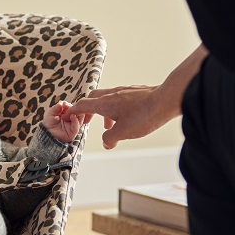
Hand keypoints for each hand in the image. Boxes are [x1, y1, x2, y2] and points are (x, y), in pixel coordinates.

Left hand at [43, 100, 88, 143]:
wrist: (45, 134)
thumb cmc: (48, 125)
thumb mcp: (51, 114)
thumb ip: (56, 108)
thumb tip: (62, 102)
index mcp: (67, 116)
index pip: (73, 109)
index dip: (70, 106)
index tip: (65, 104)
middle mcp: (71, 121)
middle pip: (78, 113)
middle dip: (74, 109)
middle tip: (68, 106)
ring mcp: (73, 127)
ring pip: (80, 119)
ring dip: (76, 114)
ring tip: (71, 110)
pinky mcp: (72, 133)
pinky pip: (76, 127)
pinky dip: (75, 121)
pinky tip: (72, 116)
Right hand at [68, 46, 206, 148]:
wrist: (166, 100)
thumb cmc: (144, 115)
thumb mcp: (122, 132)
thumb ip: (109, 138)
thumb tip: (107, 142)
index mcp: (104, 103)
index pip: (82, 104)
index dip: (73, 111)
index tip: (68, 116)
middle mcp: (113, 94)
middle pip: (93, 98)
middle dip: (88, 110)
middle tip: (87, 121)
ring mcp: (125, 91)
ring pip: (108, 99)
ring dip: (104, 112)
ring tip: (110, 127)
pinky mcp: (136, 93)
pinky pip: (120, 99)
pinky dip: (116, 109)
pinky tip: (126, 119)